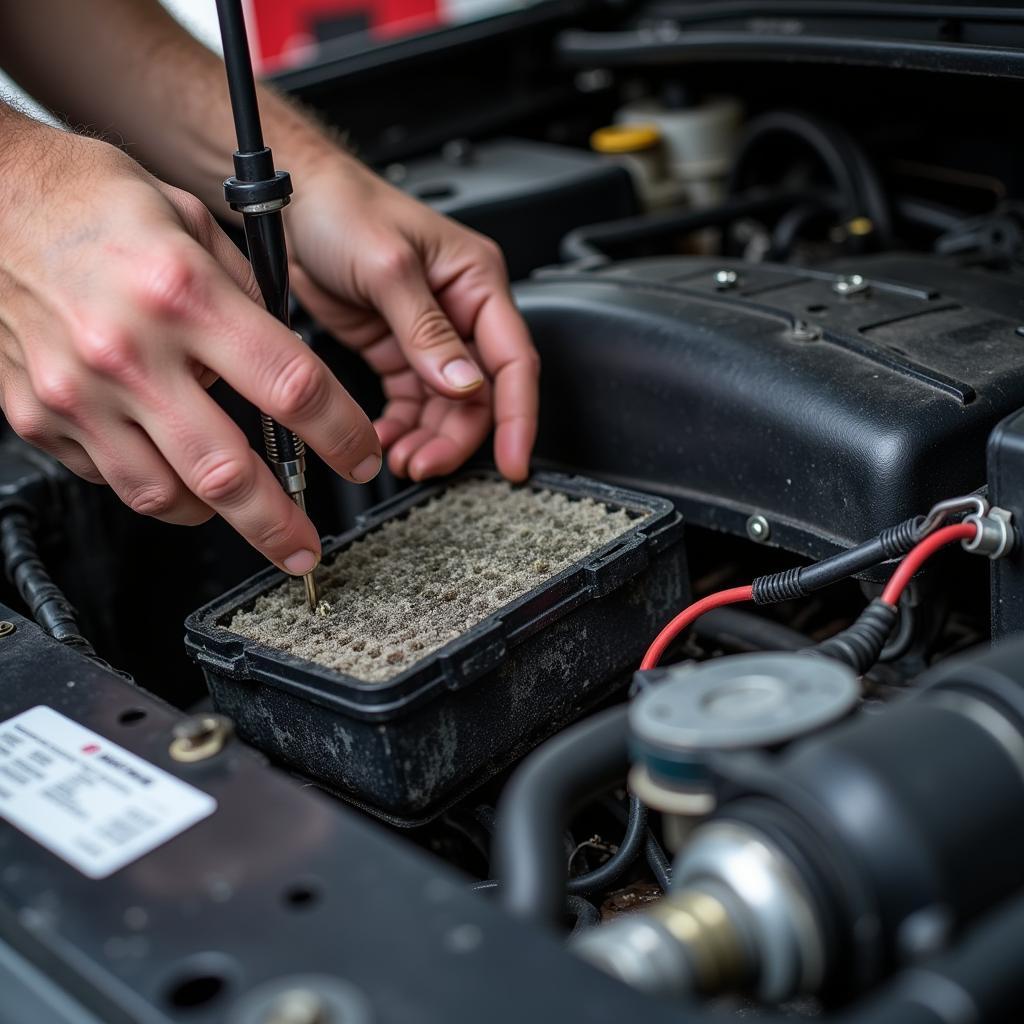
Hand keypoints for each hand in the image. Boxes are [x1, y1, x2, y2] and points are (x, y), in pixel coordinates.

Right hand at [0, 127, 381, 574]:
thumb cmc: (89, 201)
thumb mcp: (192, 223)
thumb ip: (250, 300)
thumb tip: (290, 363)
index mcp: (183, 293)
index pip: (291, 386)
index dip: (341, 434)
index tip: (360, 456)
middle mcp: (128, 350)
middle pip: (228, 471)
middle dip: (280, 524)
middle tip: (307, 549)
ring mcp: (77, 392)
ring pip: (164, 496)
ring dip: (217, 516)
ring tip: (242, 510)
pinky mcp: (37, 416)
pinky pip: (111, 479)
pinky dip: (156, 486)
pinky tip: (174, 468)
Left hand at [285, 155, 538, 481]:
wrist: (288, 202)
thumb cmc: (342, 208)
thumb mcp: (387, 268)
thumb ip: (427, 331)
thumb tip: (465, 386)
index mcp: (477, 283)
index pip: (513, 361)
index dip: (518, 418)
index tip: (512, 462)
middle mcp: (460, 313)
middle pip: (480, 396)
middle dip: (456, 437)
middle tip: (425, 465)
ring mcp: (429, 336)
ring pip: (446, 407)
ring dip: (428, 439)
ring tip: (401, 460)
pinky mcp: (396, 351)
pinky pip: (412, 403)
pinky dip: (402, 428)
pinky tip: (385, 440)